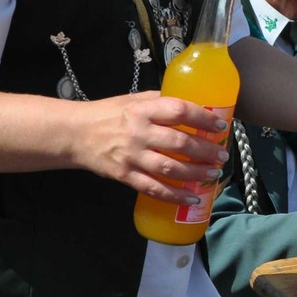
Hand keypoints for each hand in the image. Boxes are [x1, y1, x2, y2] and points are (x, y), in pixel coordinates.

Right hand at [68, 92, 228, 205]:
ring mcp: (131, 156)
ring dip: (196, 173)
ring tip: (213, 175)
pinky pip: (153, 188)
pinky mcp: (124, 175)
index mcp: (143, 109)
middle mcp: (139, 132)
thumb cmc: (108, 113)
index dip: (203, 118)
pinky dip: (174, 196)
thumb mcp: (134, 99)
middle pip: (179, 143)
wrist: (74, 134)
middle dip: (205, 151)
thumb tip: (194, 104)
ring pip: (170, 168)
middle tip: (222, 156)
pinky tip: (191, 198)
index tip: (220, 126)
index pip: (179, 111)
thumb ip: (161, 101)